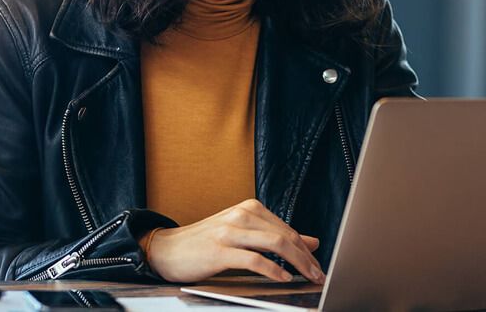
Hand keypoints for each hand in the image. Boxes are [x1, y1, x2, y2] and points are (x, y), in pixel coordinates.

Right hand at [140, 199, 325, 282]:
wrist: (166, 249)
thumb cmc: (205, 243)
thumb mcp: (243, 234)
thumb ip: (275, 236)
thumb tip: (311, 242)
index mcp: (249, 209)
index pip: (288, 229)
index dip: (307, 250)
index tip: (318, 266)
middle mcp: (242, 215)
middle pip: (286, 236)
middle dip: (307, 258)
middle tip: (319, 275)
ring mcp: (230, 231)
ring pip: (275, 244)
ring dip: (297, 263)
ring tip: (308, 277)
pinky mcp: (219, 250)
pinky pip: (254, 260)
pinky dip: (273, 270)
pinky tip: (283, 277)